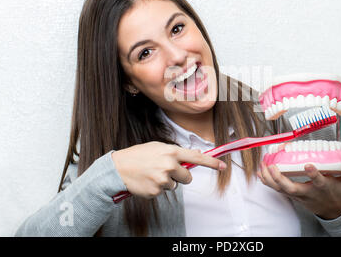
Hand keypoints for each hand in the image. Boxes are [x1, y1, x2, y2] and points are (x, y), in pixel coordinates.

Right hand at [112, 141, 226, 198]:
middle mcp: (169, 165)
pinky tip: (147, 181)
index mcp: (171, 152)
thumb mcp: (158, 147)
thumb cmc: (139, 155)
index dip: (211, 162)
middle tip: (166, 171)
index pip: (196, 157)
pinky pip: (164, 192)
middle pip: (188, 177)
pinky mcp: (156, 191)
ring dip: (167, 182)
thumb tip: (193, 154)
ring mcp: (163, 179)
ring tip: (152, 174)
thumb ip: (176, 152)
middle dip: (180, 176)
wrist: (118, 168)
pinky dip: (157, 188)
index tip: (222, 166)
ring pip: (175, 186)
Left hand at [257, 155, 340, 219]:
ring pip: (280, 189)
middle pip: (292, 189)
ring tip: (263, 165)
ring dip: (269, 178)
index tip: (308, 165)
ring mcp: (298, 195)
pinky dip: (267, 182)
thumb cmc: (340, 192)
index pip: (319, 181)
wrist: (333, 209)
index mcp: (324, 187)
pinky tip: (260, 172)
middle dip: (280, 179)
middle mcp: (309, 192)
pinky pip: (276, 189)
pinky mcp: (292, 195)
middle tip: (273, 166)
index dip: (313, 174)